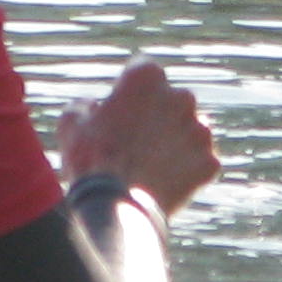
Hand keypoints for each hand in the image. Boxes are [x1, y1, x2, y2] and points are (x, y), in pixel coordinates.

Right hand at [56, 59, 218, 216]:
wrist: (116, 209)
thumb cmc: (90, 160)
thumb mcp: (71, 123)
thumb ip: (85, 105)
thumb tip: (93, 107)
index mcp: (147, 77)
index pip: (142, 72)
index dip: (129, 93)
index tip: (120, 112)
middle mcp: (181, 96)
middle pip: (170, 101)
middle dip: (157, 116)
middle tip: (135, 143)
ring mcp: (199, 130)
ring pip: (189, 131)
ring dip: (175, 142)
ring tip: (150, 167)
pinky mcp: (209, 162)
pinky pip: (199, 163)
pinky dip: (186, 172)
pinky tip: (163, 184)